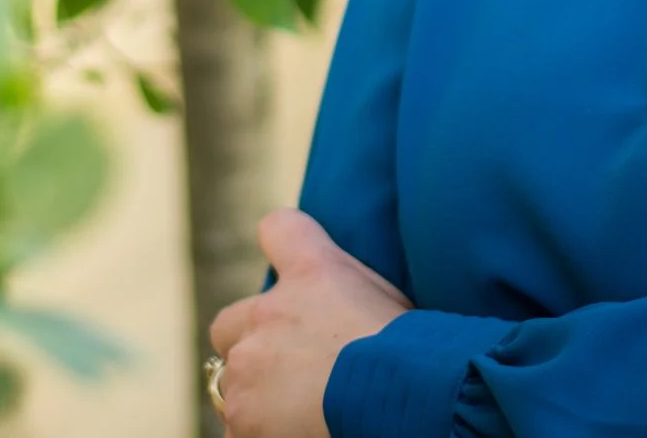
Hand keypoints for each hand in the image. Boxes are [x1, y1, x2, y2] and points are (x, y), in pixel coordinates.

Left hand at [207, 207, 411, 436]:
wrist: (407, 400)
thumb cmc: (415, 356)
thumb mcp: (393, 305)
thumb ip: (351, 294)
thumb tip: (346, 305)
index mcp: (312, 272)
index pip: (279, 229)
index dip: (282, 248)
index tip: (290, 273)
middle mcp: (269, 312)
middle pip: (230, 323)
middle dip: (251, 344)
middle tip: (289, 371)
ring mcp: (249, 367)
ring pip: (233, 382)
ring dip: (259, 396)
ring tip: (303, 414)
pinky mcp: (243, 417)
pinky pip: (240, 427)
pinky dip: (260, 432)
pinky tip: (297, 434)